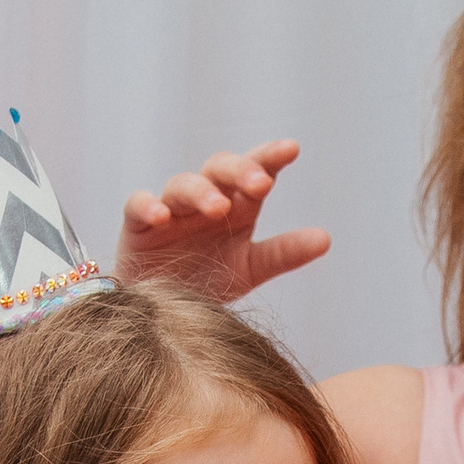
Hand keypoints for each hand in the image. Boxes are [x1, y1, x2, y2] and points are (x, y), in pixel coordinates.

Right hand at [115, 140, 327, 299]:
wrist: (162, 313)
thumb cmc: (208, 279)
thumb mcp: (251, 269)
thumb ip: (284, 253)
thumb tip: (325, 239)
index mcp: (237, 205)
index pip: (255, 171)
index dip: (270, 157)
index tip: (292, 149)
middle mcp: (205, 200)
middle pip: (220, 169)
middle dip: (240, 171)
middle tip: (260, 185)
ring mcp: (171, 209)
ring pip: (183, 184)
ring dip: (201, 191)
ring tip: (218, 208)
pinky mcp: (137, 225)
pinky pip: (137, 205)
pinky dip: (148, 206)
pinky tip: (160, 216)